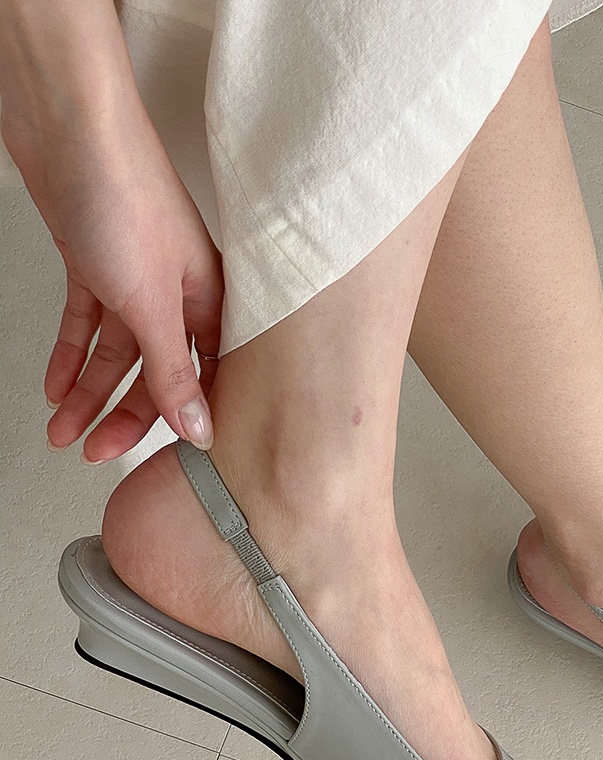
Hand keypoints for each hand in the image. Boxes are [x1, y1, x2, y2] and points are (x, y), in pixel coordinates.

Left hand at [3, 93, 223, 460]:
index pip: (205, 377)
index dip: (183, 418)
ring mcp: (135, 281)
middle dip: (122, 413)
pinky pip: (85, 324)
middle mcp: (179, 295)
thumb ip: (173, 370)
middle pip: (155, 371)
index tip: (159, 456)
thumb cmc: (125, 194)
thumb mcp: (153, 302)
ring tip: (62, 429)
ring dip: (87, 393)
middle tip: (95, 450)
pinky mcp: (96, 267)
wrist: (68, 125)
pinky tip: (55, 385)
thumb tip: (199, 428)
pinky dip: (69, 354)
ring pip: (115, 353)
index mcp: (213, 301)